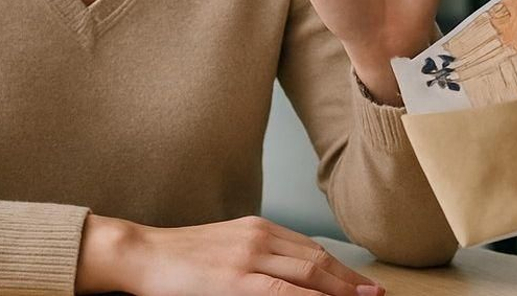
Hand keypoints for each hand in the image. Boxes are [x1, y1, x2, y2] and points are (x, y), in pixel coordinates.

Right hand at [77, 214, 383, 295]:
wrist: (143, 254)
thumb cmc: (181, 257)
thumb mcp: (227, 247)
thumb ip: (259, 256)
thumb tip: (290, 278)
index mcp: (259, 228)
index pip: (311, 248)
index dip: (340, 268)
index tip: (361, 283)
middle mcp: (260, 236)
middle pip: (317, 259)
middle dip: (349, 280)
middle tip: (374, 295)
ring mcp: (249, 256)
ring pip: (308, 273)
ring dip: (339, 290)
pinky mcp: (236, 279)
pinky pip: (284, 291)